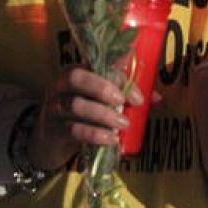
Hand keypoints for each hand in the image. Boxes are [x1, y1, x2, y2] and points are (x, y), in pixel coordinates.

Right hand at [26, 65, 144, 170]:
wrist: (49, 143)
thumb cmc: (82, 115)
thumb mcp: (101, 101)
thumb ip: (126, 95)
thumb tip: (158, 98)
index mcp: (76, 70)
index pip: (96, 64)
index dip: (119, 75)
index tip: (138, 94)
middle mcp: (60, 85)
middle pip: (77, 78)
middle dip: (104, 87)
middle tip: (123, 102)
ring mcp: (53, 107)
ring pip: (76, 105)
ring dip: (104, 115)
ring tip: (122, 125)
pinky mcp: (51, 130)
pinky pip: (72, 129)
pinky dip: (95, 134)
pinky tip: (110, 140)